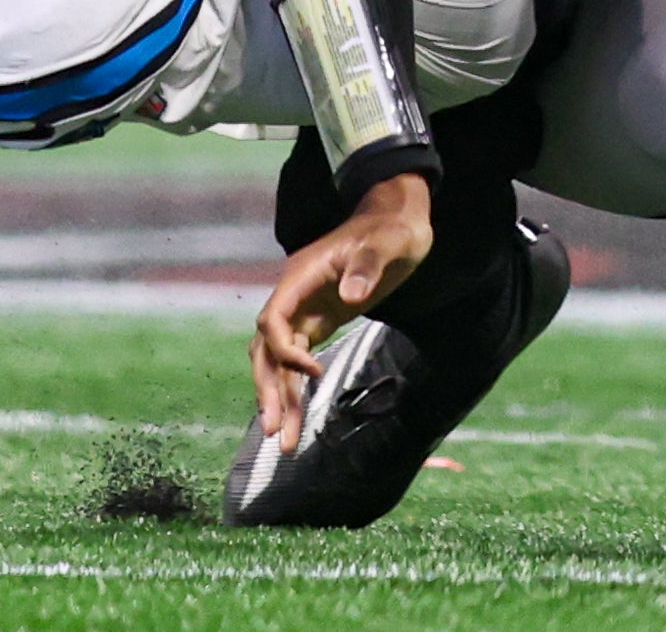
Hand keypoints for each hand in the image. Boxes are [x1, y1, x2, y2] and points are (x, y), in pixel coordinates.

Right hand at [249, 172, 432, 450]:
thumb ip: (367, 266)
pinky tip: (296, 419)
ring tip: (284, 443)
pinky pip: (296, 362)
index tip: (312, 372)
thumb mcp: (385, 244)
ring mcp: (304, 311)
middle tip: (274, 429)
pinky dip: (295, 389)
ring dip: (279, 398)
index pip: (274, 318)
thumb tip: (351, 295)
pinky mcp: (319, 322)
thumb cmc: (391, 230)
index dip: (284, 349)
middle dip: (269, 388)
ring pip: (278, 361)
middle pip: (266, 347)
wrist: (399, 223)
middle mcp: (295, 296)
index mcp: (302, 275)